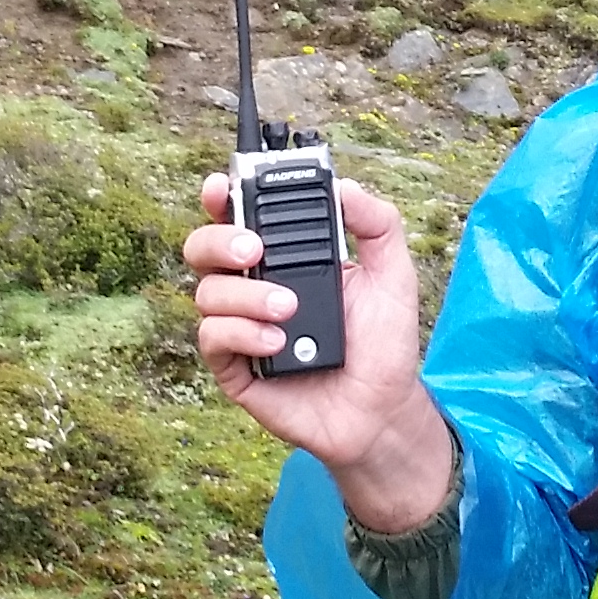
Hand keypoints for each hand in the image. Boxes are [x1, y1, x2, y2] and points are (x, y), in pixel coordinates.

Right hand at [186, 168, 455, 531]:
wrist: (381, 411)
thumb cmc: (383, 344)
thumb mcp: (394, 276)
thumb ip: (378, 225)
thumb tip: (345, 187)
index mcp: (284, 257)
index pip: (239, 217)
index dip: (221, 197)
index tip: (222, 186)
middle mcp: (254, 287)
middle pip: (203, 248)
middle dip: (219, 239)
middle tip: (255, 249)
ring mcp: (241, 327)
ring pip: (207, 292)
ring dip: (246, 294)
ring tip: (289, 309)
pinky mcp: (235, 368)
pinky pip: (212, 339)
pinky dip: (241, 333)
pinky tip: (277, 343)